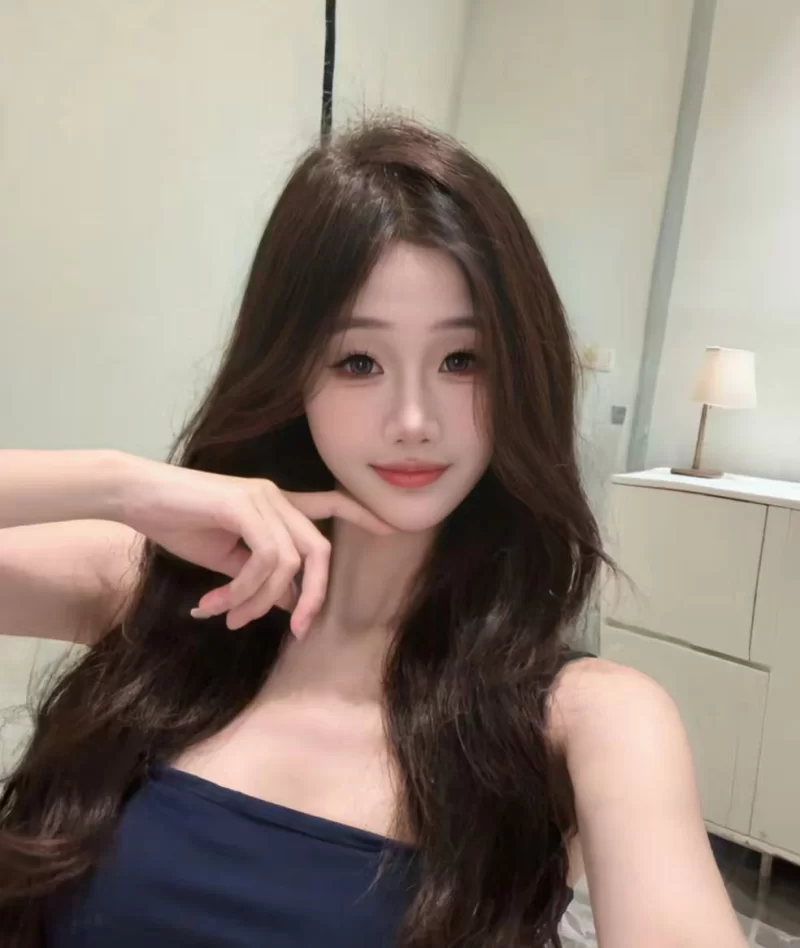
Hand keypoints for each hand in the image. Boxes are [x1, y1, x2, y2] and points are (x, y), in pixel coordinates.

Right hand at [120, 457, 392, 635]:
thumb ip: (260, 575)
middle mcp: (276, 496)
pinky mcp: (244, 504)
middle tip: (297, 631)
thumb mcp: (226, 558)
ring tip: (228, 618)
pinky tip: (217, 604)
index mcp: (275, 504)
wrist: (136, 497)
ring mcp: (262, 497)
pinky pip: (266, 559)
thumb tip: (288, 601)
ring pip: (289, 563)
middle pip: (320, 549)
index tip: (392, 528)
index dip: (361, 514)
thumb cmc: (178, 523)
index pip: (329, 503)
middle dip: (314, 595)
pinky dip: (245, 589)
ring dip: (259, 601)